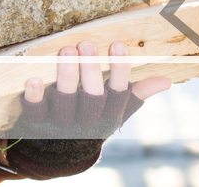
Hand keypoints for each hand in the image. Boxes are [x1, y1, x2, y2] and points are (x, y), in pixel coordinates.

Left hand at [0, 40, 169, 178]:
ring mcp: (62, 126)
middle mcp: (88, 122)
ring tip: (66, 50)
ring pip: (65, 102)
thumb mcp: (116, 112)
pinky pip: (36, 112)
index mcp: (109, 116)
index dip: (119, 70)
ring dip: (66, 76)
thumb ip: (136, 95)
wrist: (61, 155)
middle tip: (86, 44)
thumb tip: (165, 81)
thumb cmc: (93, 121)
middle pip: (92, 97)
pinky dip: (34, 97)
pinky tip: (33, 79)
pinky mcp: (38, 127)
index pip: (119, 94)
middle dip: (90, 70)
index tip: (118, 44)